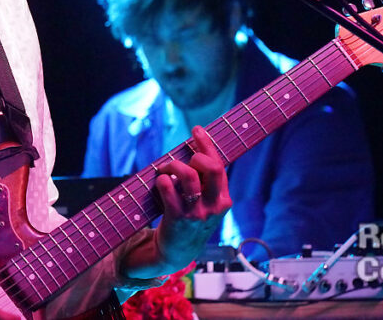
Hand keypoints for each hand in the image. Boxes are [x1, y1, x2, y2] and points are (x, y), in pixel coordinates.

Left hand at [151, 126, 231, 269]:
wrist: (176, 253)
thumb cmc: (188, 221)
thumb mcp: (206, 205)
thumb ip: (205, 183)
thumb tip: (193, 150)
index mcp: (223, 200)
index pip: (219, 165)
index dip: (207, 144)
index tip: (196, 129)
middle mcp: (213, 207)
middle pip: (210, 167)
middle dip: (195, 154)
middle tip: (183, 158)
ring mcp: (196, 213)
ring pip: (187, 174)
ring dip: (172, 164)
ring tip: (165, 169)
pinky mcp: (177, 218)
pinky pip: (167, 186)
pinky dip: (161, 179)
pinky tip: (159, 182)